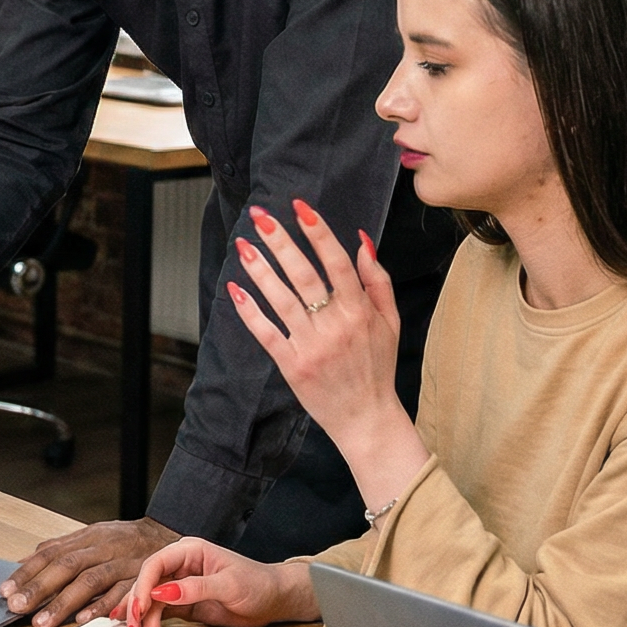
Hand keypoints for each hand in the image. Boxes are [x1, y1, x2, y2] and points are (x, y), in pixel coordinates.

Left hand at [1, 517, 176, 626]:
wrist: (167, 535)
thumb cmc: (122, 541)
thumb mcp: (90, 537)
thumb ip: (59, 549)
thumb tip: (23, 561)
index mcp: (87, 538)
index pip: (51, 553)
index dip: (28, 571)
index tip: (7, 590)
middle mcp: (103, 548)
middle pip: (67, 566)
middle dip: (40, 587)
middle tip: (17, 607)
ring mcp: (122, 562)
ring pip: (90, 580)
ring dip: (64, 602)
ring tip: (42, 622)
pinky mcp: (141, 579)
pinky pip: (121, 593)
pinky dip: (102, 606)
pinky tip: (83, 620)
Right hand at [115, 537, 312, 626]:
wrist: (274, 600)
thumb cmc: (258, 583)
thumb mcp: (229, 585)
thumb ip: (196, 588)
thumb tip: (164, 591)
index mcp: (190, 551)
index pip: (156, 564)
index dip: (144, 586)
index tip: (140, 608)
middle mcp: (181, 565)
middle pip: (148, 583)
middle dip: (137, 607)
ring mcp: (181, 585)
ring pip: (151, 600)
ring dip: (142, 621)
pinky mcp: (184, 603)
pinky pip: (160, 612)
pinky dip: (151, 624)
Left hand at [229, 198, 426, 515]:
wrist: (367, 419)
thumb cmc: (377, 366)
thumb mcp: (390, 321)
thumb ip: (377, 280)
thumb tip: (361, 241)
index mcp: (360, 311)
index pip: (337, 263)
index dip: (318, 233)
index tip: (300, 207)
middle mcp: (335, 325)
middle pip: (303, 275)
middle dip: (280, 241)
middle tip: (260, 215)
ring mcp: (312, 346)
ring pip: (281, 300)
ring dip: (260, 270)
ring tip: (243, 245)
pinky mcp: (292, 365)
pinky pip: (267, 333)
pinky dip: (250, 312)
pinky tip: (236, 290)